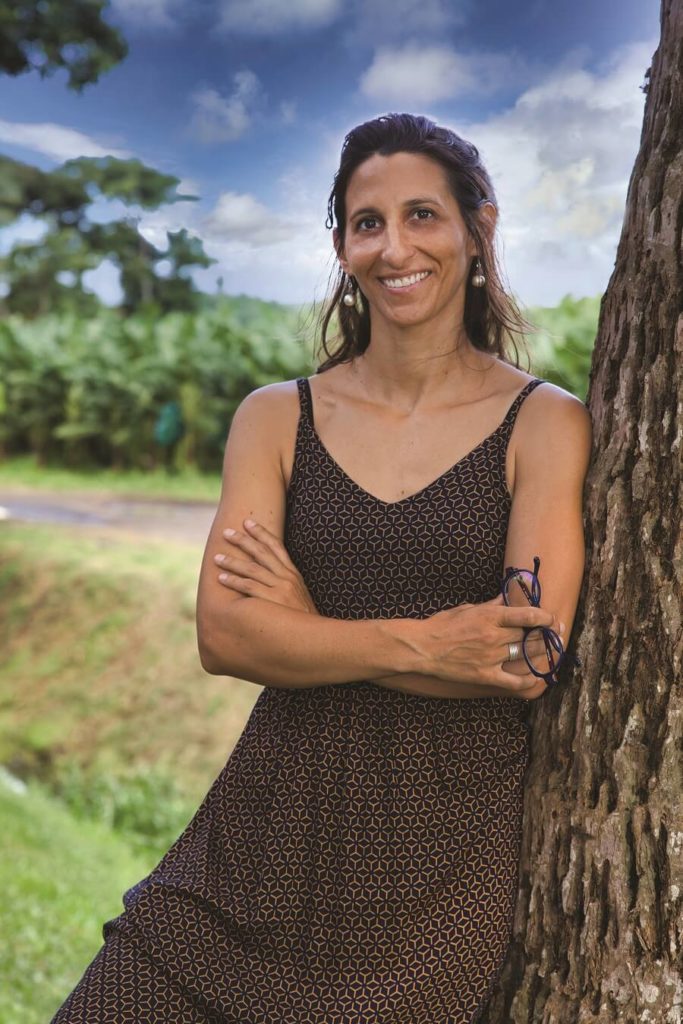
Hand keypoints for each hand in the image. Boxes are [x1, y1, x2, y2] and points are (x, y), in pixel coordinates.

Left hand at [213, 519, 318, 614]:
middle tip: (227, 532)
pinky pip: (248, 587)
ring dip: (232, 562)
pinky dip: (233, 581)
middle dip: (243, 540)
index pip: (276, 546)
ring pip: (251, 569)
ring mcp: (280, 588)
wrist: (315, 636)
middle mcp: (287, 577)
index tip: (248, 522)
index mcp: (294, 573)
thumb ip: (285, 585)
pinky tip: (221, 578)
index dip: (261, 533)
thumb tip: (267, 578)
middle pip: (261, 553)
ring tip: (217, 558)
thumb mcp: (299, 596)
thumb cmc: (303, 620)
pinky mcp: (273, 600)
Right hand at [414, 592, 564, 695]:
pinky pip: (514, 682)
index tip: (552, 619)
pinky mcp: (485, 675)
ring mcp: (490, 657)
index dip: (545, 618)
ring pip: (526, 656)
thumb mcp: (468, 609)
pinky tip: (536, 677)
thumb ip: (491, 605)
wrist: (422, 648)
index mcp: (490, 616)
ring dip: (542, 653)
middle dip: (547, 635)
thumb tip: (508, 597)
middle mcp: (493, 636)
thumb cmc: (442, 625)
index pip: (528, 616)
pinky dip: (528, 681)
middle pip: (530, 636)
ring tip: (551, 651)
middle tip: (557, 634)